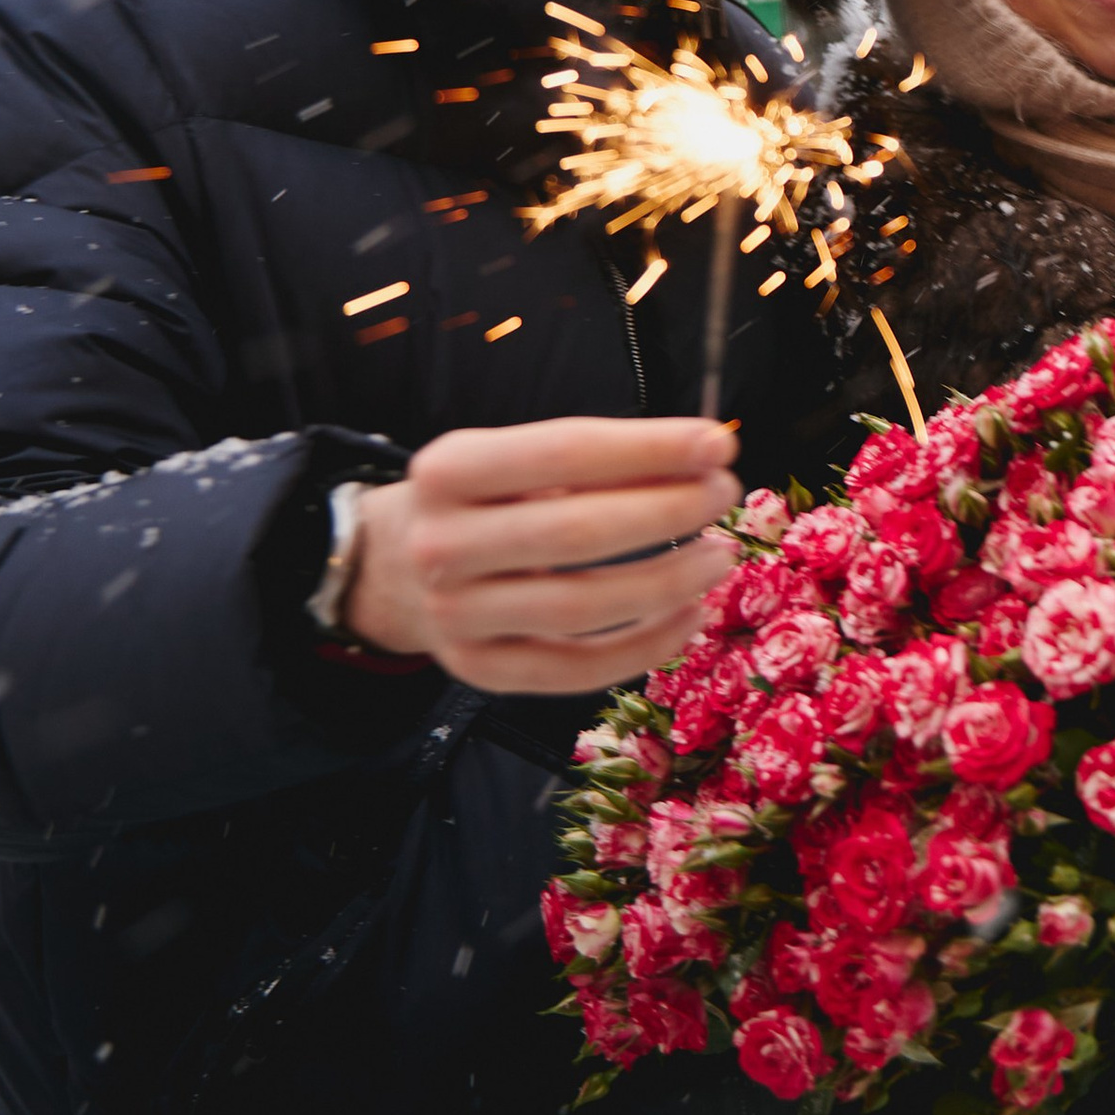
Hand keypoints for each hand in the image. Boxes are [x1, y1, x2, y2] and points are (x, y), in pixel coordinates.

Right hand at [343, 416, 737, 692]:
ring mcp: (456, 615)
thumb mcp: (508, 460)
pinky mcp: (479, 670)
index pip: (565, 452)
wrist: (392, 568)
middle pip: (576, 533)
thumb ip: (590, 461)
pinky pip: (576, 668)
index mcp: (449, 469)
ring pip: (581, 607)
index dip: (650, 448)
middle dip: (668, 512)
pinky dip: (644, 647)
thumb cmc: (481, 502)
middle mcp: (443, 543)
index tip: (716, 444)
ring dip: (667, 581)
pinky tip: (689, 615)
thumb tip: (698, 461)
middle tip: (723, 494)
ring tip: (718, 556)